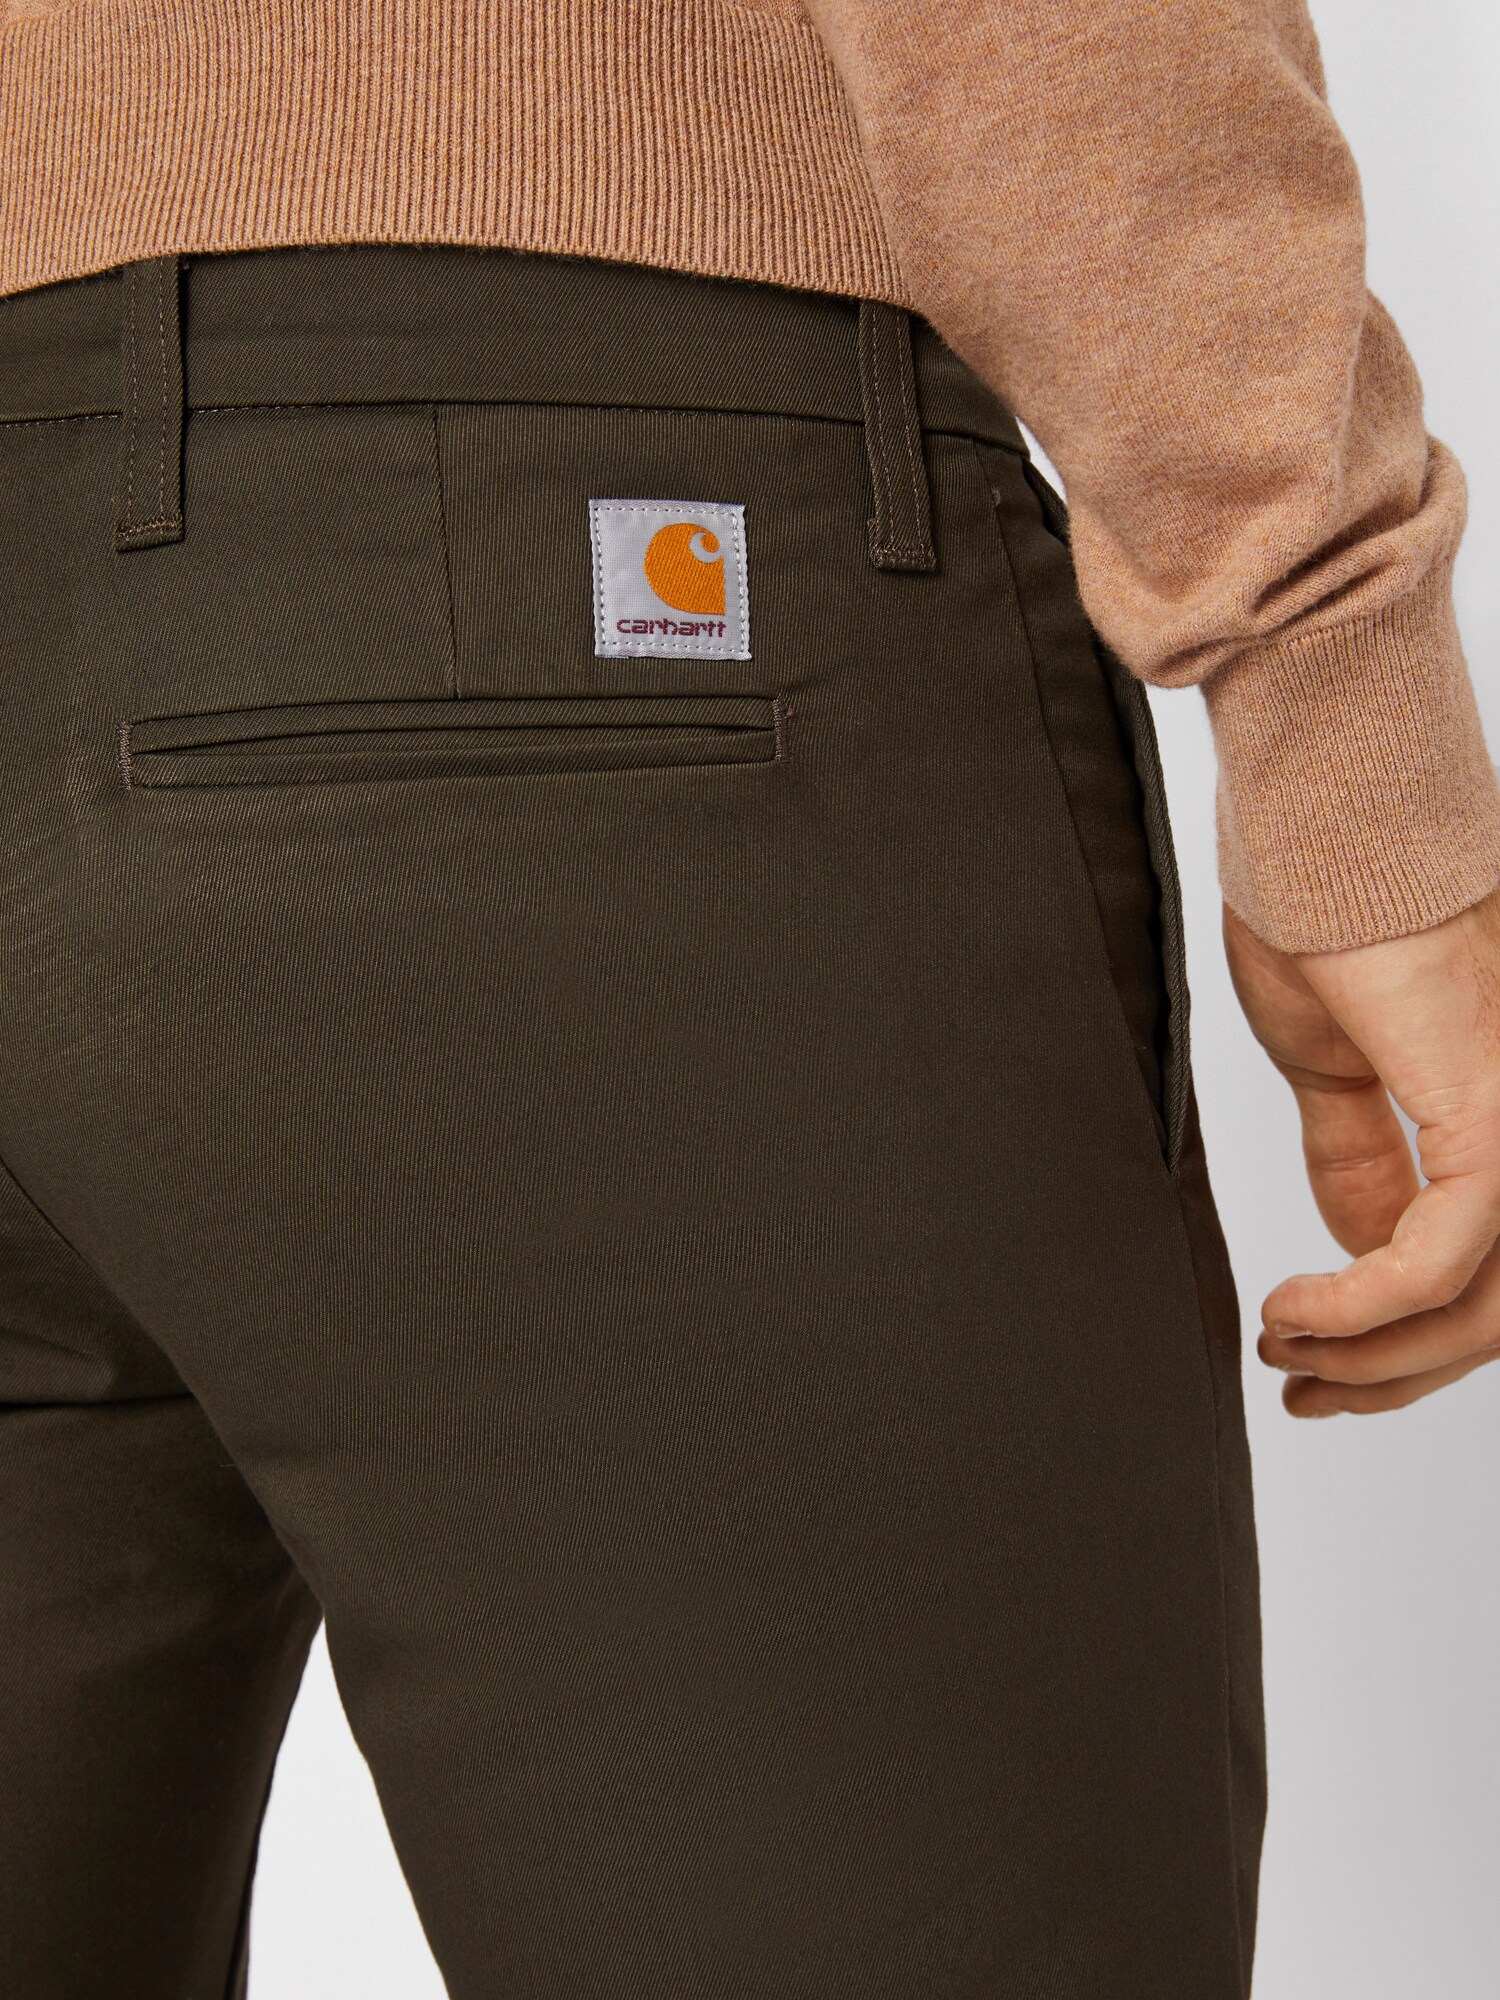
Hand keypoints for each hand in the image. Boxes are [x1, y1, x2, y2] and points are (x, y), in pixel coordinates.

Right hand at [1223, 885, 1499, 1415]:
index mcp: (1491, 1109)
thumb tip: (1360, 1243)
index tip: (1305, 1358)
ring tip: (1285, 1347)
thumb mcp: (1329, 1062)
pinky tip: (1294, 1306)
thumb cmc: (1321, 906)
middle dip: (1389, 1374)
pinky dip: (1364, 1303)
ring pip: (1484, 1305)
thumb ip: (1357, 1155)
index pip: (1484, 1270)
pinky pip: (1444, 1254)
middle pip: (1495, 1312)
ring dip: (1375, 1353)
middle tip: (1298, 1385)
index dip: (1401, 1340)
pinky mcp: (1489, 1107)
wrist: (1320, 817)